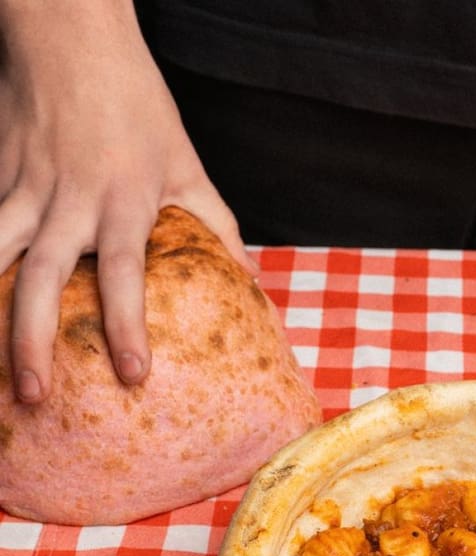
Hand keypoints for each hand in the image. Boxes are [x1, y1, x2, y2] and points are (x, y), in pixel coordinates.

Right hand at [0, 0, 253, 403]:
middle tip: (36, 397)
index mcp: (124, 200)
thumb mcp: (186, 162)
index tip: (133, 374)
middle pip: (39, 279)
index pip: (124, 273)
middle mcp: (68, 200)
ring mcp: (23, 188)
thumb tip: (249, 280)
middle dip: (32, 342)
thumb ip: (216, 224)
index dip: (128, 325)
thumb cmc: (137, 102)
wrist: (68, 34)